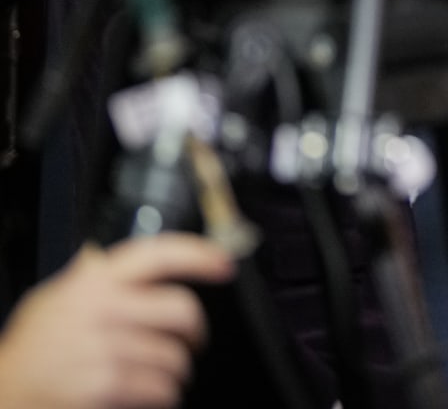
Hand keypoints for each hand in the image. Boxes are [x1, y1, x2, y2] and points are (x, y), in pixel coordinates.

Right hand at [0, 234, 234, 408]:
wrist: (1, 396)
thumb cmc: (32, 353)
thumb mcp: (55, 300)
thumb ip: (95, 282)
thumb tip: (140, 267)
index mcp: (91, 283)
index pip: (158, 254)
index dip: (200, 255)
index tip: (225, 265)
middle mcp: (99, 310)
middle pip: (181, 309)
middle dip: (195, 332)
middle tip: (190, 342)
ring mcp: (102, 349)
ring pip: (175, 356)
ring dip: (175, 372)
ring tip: (157, 377)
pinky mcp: (105, 387)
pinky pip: (161, 389)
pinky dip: (164, 397)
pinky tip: (150, 397)